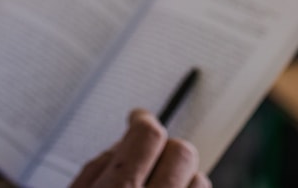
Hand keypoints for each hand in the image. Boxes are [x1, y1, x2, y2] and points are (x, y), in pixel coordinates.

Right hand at [70, 110, 208, 187]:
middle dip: (166, 149)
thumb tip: (124, 139)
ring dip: (182, 177)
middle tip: (148, 156)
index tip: (138, 117)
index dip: (143, 120)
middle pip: (181, 152)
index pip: (149, 135)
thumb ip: (97, 167)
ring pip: (200, 179)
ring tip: (158, 187)